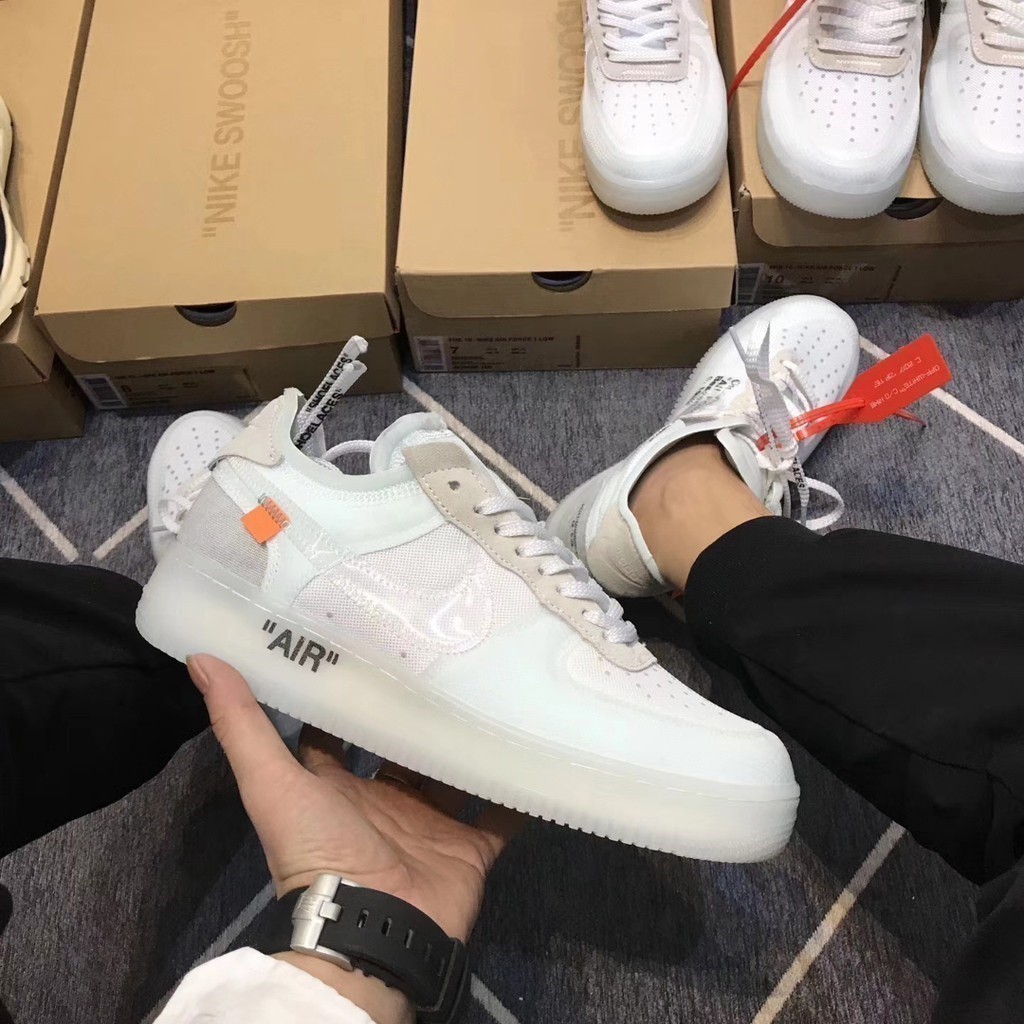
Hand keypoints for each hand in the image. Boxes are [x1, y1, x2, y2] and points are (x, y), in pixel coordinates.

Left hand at [187, 654, 523, 1021]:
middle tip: (444, 654)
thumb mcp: (273, 783)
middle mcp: (384, 801)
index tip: (367, 644)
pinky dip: (518, 791)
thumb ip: (241, 726)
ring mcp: (430, 825)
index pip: (339, 730)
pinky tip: (536, 750)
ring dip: (469, 742)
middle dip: (419, 710)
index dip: (348, 693)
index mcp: (336, 786)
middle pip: (403, 748)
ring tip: (495, 688)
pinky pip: (500, 815)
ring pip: (453, 774)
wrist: (375, 928)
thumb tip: (200, 657)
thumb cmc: (320, 851)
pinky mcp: (470, 848)